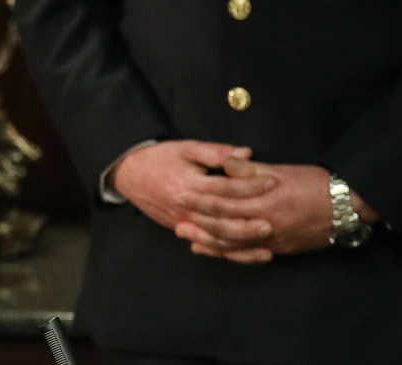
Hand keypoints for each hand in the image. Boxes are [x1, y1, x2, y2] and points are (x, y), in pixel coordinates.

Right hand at [113, 141, 278, 262]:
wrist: (130, 174)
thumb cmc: (161, 158)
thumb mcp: (187, 148)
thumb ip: (216, 152)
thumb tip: (245, 153)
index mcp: (189, 184)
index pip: (225, 188)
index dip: (250, 185)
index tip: (272, 182)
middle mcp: (187, 208)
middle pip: (221, 220)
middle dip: (247, 223)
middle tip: (271, 223)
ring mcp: (184, 222)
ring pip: (215, 238)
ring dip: (241, 243)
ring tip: (265, 243)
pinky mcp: (182, 230)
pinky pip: (207, 244)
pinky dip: (227, 251)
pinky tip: (245, 252)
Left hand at [176, 158, 374, 260]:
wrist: (349, 208)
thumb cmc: (317, 184)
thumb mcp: (283, 170)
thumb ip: (251, 170)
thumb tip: (226, 162)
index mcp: (265, 200)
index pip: (225, 200)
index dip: (201, 197)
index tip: (181, 192)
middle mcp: (266, 224)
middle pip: (224, 225)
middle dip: (199, 222)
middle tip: (176, 219)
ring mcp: (272, 240)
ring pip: (234, 244)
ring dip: (209, 241)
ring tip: (187, 237)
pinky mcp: (280, 249)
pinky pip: (248, 254)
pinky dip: (229, 253)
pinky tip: (213, 251)